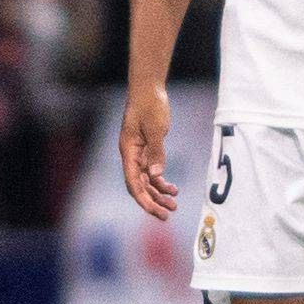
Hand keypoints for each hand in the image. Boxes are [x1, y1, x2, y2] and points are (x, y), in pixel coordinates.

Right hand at [119, 83, 177, 220]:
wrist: (149, 89)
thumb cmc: (150, 105)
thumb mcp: (156, 128)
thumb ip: (156, 152)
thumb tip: (156, 176)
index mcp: (128, 151)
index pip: (133, 183)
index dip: (144, 200)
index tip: (156, 212)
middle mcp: (131, 156)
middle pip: (139, 186)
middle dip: (153, 201)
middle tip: (168, 214)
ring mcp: (138, 154)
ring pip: (146, 181)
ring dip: (159, 194)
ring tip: (174, 204)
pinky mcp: (147, 150)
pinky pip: (152, 171)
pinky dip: (161, 181)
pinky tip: (172, 188)